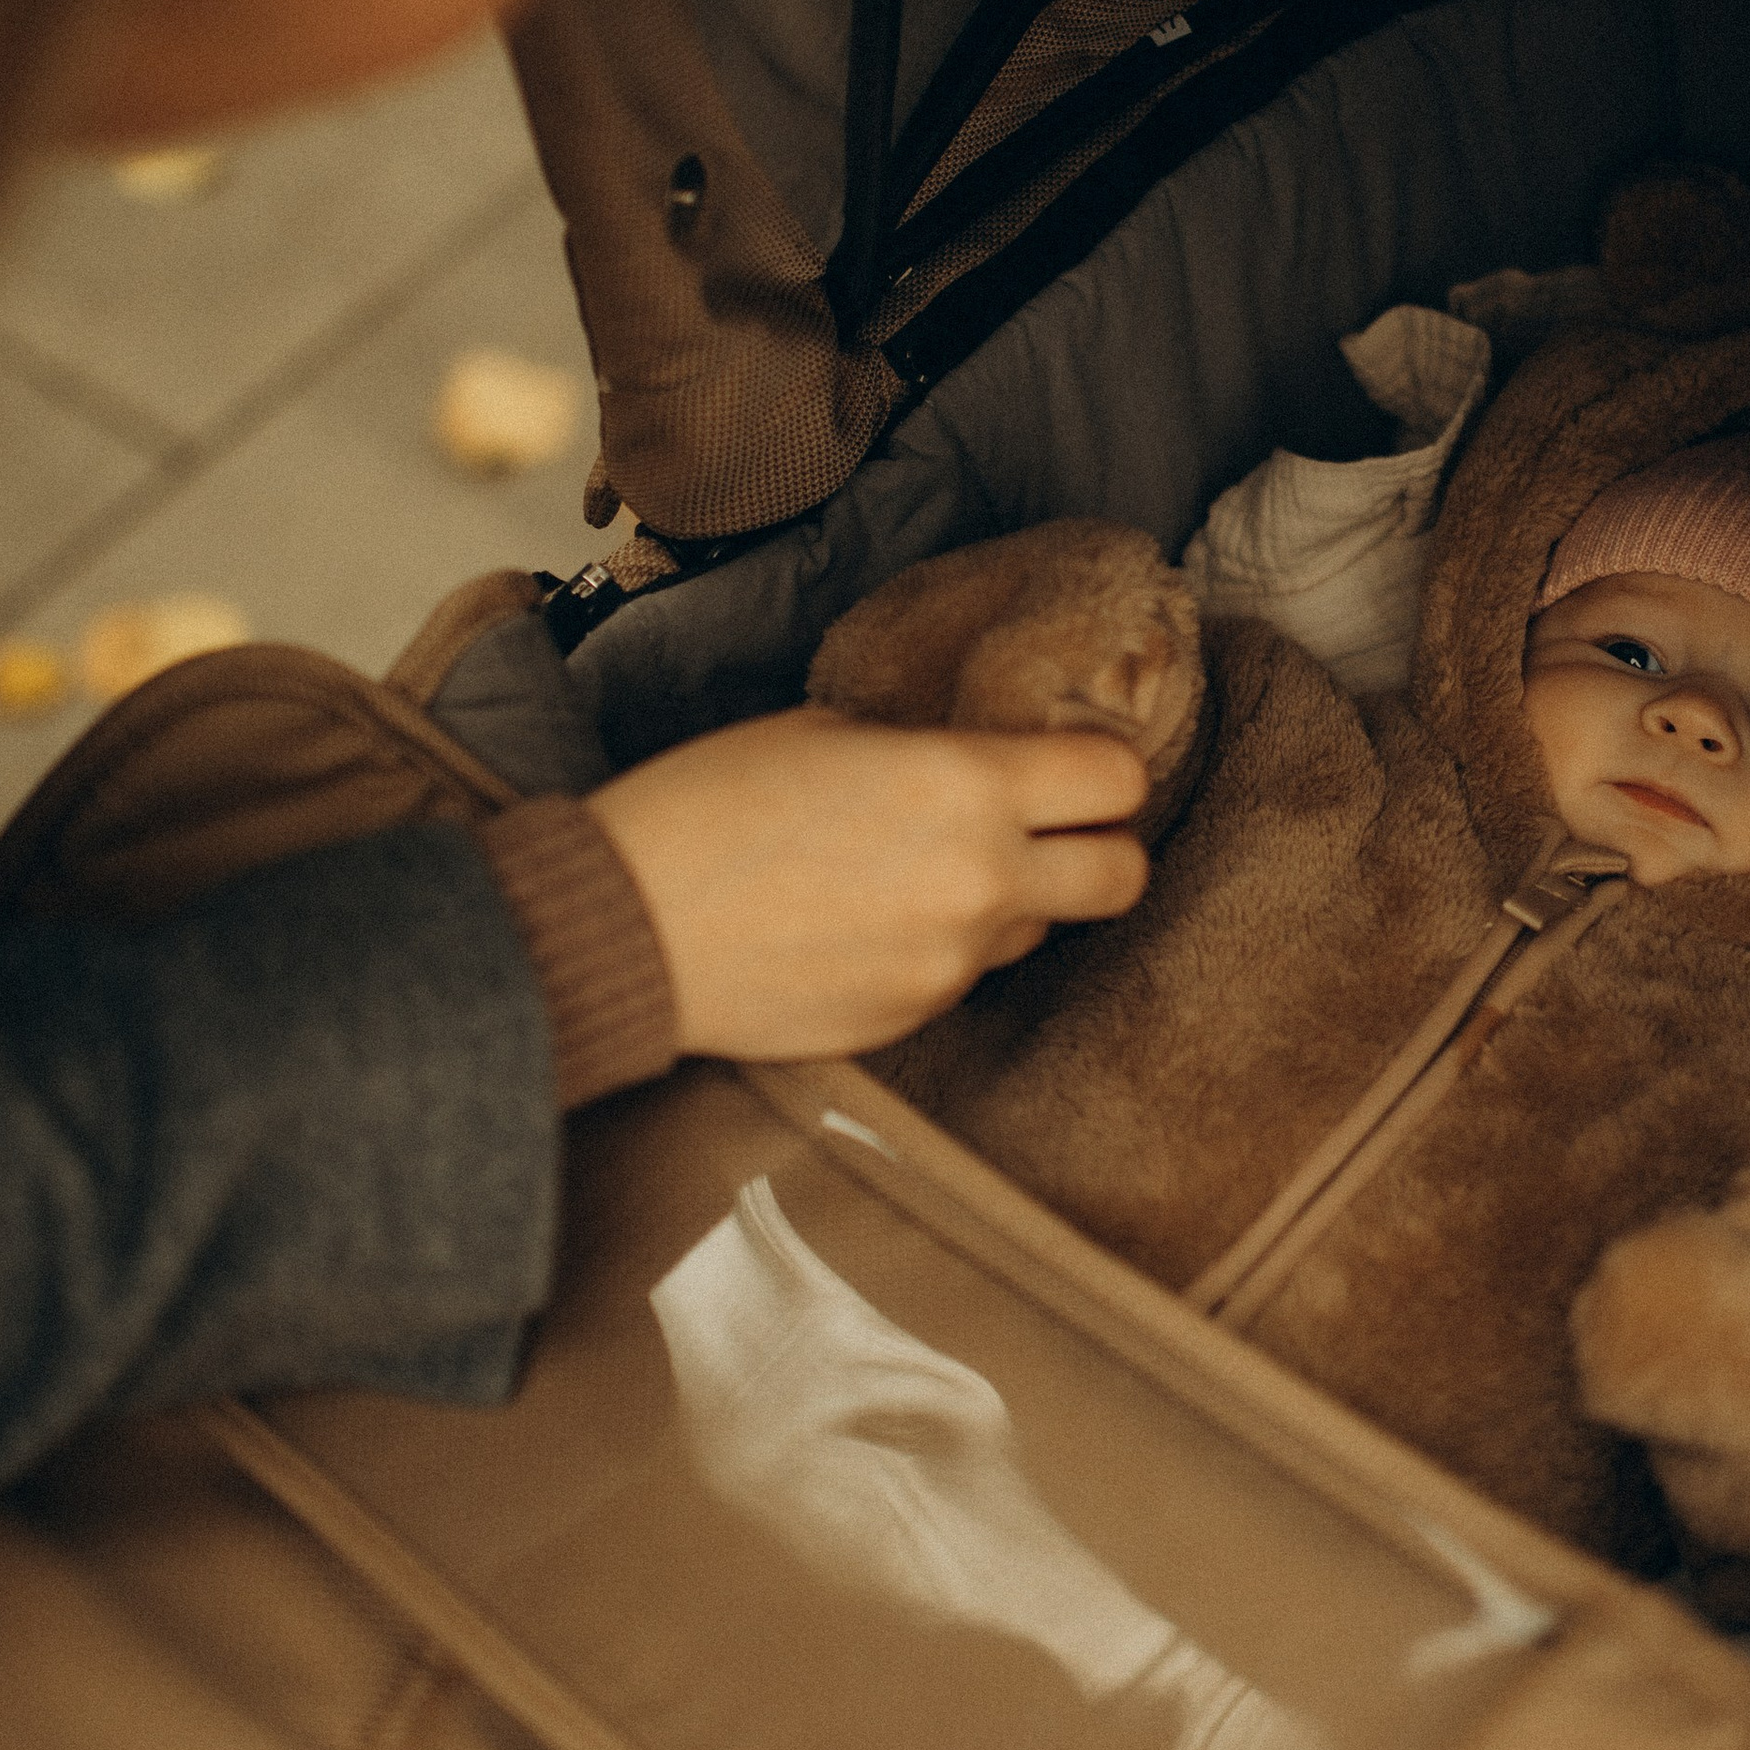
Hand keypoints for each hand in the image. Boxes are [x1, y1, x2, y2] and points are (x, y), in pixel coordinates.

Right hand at [586, 702, 1150, 1059]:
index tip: (1079, 768)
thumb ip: (926, 752)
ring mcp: (950, 963)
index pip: (1116, 779)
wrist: (626, 924)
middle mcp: (980, 881)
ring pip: (1036, 931)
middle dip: (1104, 850)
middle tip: (1056, 834)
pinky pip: (962, 977)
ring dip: (1006, 904)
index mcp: (965, 785)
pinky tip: (862, 926)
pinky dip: (934, 950)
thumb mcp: (827, 729)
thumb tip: (974, 765)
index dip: (1106, 770)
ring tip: (916, 877)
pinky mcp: (912, 1019)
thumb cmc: (708, 805)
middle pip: (1124, 877)